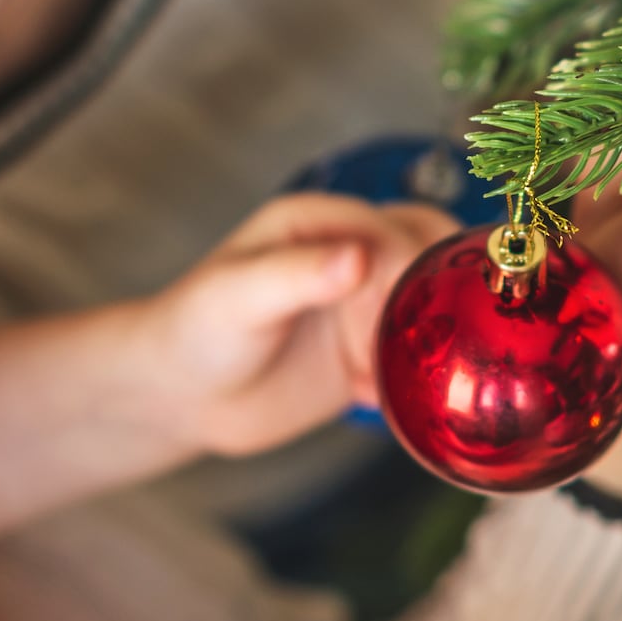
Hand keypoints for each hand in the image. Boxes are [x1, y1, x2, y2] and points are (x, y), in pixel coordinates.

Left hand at [144, 193, 454, 458]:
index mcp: (323, 222)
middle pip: (432, 261)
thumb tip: (359, 257)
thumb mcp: (239, 295)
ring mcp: (362, 306)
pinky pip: (414, 360)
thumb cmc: (193, 330)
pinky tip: (374, 398)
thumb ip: (298, 274)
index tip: (411, 314)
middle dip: (443, 301)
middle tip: (434, 344)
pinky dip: (414, 380)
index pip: (400, 230)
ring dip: (435, 342)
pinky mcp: (364, 354)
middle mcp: (351, 256)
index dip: (415, 270)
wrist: (178, 396)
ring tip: (411, 375)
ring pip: (432, 311)